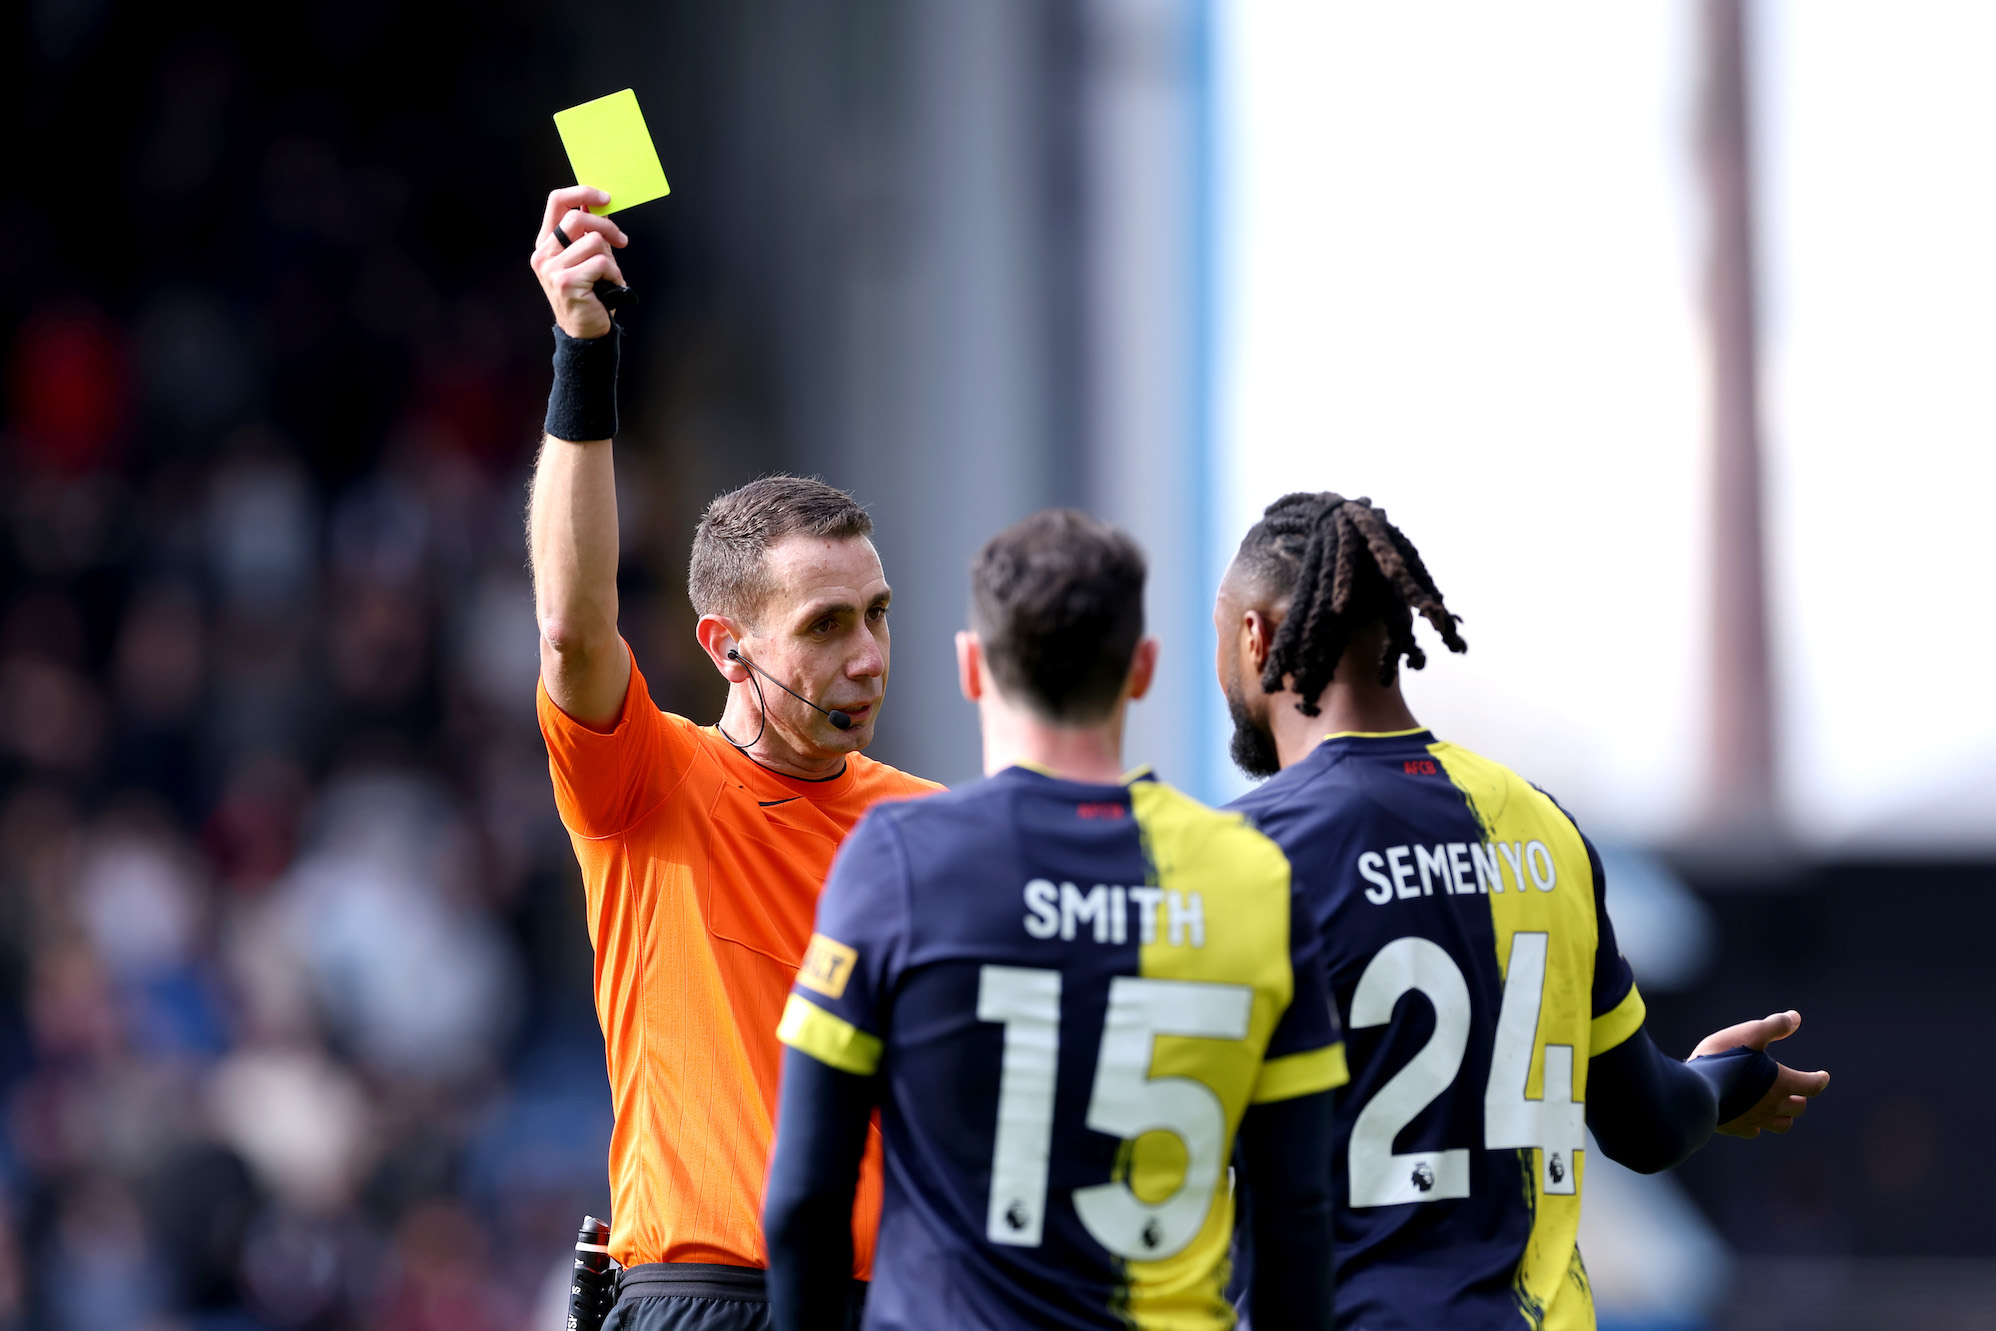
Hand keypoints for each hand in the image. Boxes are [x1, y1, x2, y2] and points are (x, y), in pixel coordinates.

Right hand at [530, 186, 627, 339]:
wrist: (586, 331)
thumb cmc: (591, 293)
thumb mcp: (588, 257)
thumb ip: (589, 232)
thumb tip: (599, 203)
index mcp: (546, 243)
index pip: (557, 200)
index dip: (583, 192)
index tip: (606, 198)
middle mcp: (543, 254)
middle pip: (577, 217)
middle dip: (606, 225)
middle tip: (621, 239)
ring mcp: (552, 268)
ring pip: (593, 241)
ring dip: (610, 258)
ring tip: (609, 275)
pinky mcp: (566, 282)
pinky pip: (601, 263)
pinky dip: (613, 274)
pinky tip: (610, 286)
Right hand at [1693, 1009, 1829, 1137]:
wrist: (1694, 1090)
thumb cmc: (1723, 1058)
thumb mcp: (1749, 1033)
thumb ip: (1774, 1026)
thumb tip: (1796, 1018)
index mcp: (1781, 1083)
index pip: (1811, 1085)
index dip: (1819, 1080)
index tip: (1823, 1076)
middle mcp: (1772, 1105)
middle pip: (1798, 1108)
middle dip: (1800, 1098)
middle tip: (1797, 1092)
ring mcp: (1754, 1119)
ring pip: (1781, 1124)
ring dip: (1784, 1115)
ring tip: (1780, 1107)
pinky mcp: (1735, 1127)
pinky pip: (1754, 1130)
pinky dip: (1757, 1124)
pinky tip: (1752, 1119)